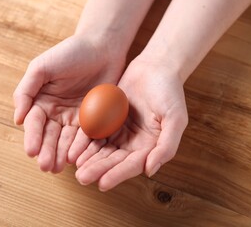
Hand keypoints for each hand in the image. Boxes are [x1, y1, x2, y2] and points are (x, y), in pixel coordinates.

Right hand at [13, 35, 124, 172]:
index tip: (32, 152)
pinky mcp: (94, 119)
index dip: (33, 137)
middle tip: (46, 167)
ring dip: (62, 154)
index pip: (35, 123)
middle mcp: (56, 112)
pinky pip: (87, 135)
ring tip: (59, 168)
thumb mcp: (42, 67)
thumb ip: (26, 90)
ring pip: (67, 140)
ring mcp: (75, 117)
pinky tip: (78, 157)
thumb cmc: (70, 53)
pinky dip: (82, 146)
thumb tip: (17, 119)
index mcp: (41, 101)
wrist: (102, 47)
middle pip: (50, 136)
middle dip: (47, 151)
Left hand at [70, 57, 187, 190]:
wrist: (156, 67)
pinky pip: (96, 133)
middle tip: (82, 178)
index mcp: (151, 146)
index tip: (102, 183)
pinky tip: (75, 148)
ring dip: (90, 159)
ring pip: (103, 150)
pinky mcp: (109, 120)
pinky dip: (86, 142)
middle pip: (114, 160)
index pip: (132, 165)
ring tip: (76, 167)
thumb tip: (150, 170)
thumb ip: (166, 145)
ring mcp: (121, 132)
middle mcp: (135, 143)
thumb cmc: (169, 91)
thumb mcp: (175, 118)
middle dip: (98, 169)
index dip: (118, 174)